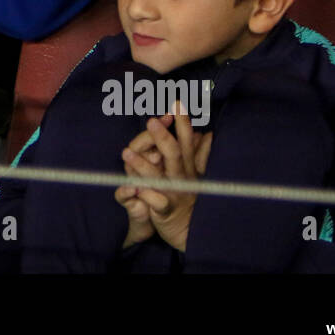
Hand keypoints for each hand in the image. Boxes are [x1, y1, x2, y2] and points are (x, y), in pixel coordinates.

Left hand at [121, 109, 212, 251]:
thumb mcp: (195, 175)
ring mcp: (174, 193)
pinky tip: (134, 187)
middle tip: (151, 120)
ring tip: (125, 152)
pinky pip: (155, 201)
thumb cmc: (186, 198)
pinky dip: (146, 194)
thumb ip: (200, 155)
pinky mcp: (165, 211)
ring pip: (159, 176)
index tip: (177, 103)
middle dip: (163, 137)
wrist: (188, 231)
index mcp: (187, 166)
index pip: (185, 141)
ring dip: (142, 164)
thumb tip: (208, 134)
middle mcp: (182, 177)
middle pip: (174, 154)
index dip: (183, 123)